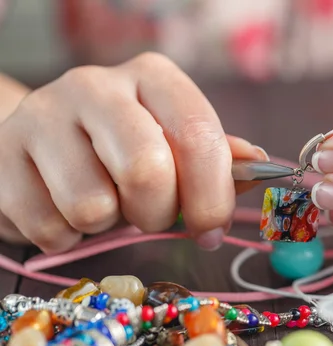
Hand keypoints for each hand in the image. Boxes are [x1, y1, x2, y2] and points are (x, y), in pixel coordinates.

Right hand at [0, 52, 266, 252]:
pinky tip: (63, 210)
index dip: (213, 195)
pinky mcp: (2, 155)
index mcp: (151, 77)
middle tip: (147, 215)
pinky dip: (65, 237)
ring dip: (106, 225)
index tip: (210, 230)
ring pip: (93, 205)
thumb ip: (214, 156)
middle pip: (146, 170)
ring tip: (100, 204)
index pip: (199, 134)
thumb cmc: (117, 150)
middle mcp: (95, 85)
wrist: (36, 147)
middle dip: (156, 213)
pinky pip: (50, 227)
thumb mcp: (171, 144)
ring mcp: (41, 115)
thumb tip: (261, 165)